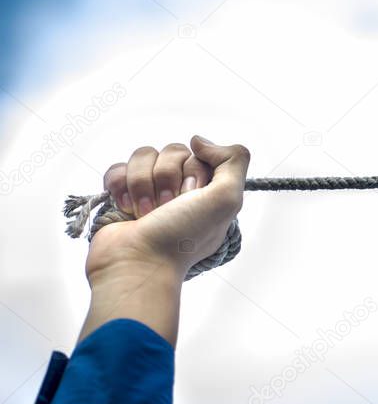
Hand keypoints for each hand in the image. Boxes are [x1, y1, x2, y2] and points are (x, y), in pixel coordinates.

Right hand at [84, 136, 250, 283]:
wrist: (137, 262)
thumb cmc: (183, 236)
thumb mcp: (227, 198)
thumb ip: (234, 160)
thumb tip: (200, 141)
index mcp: (208, 191)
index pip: (200, 154)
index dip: (194, 171)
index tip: (191, 197)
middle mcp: (181, 190)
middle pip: (172, 151)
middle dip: (167, 178)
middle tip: (168, 207)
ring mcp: (150, 192)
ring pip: (143, 155)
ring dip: (142, 184)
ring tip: (146, 212)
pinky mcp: (121, 195)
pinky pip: (118, 168)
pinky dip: (120, 186)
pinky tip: (127, 208)